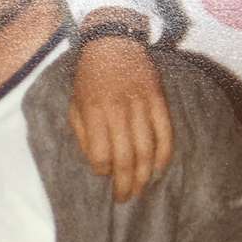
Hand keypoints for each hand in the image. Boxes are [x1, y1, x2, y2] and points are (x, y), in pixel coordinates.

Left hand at [69, 37, 172, 202]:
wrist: (113, 43)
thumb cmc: (89, 78)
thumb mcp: (75, 103)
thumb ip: (83, 133)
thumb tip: (96, 162)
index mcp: (93, 111)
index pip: (100, 153)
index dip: (102, 170)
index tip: (103, 175)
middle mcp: (118, 109)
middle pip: (125, 157)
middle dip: (126, 183)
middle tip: (125, 198)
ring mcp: (141, 104)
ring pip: (147, 149)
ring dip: (145, 175)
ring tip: (141, 189)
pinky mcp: (159, 99)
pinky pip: (166, 133)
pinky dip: (164, 154)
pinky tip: (160, 169)